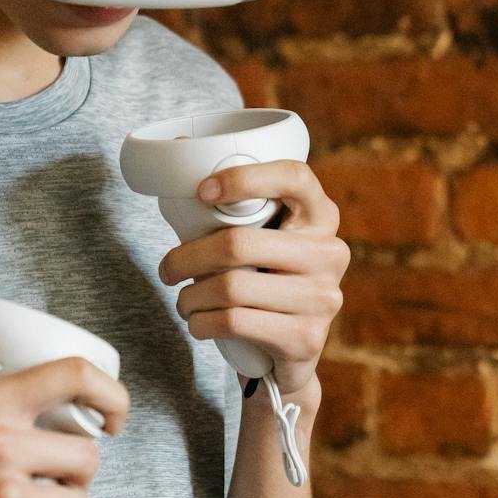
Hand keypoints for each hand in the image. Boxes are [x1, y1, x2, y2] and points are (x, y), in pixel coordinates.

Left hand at [157, 160, 348, 398]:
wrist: (286, 356)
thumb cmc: (259, 284)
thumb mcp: (255, 243)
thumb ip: (229, 207)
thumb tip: (179, 141)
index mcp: (320, 215)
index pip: (294, 176)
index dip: (244, 177)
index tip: (201, 191)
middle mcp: (331, 252)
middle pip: (240, 243)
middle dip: (187, 257)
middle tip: (167, 269)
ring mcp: (324, 298)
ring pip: (231, 287)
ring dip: (190, 298)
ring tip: (183, 302)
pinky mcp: (308, 338)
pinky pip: (236, 322)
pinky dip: (202, 324)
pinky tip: (198, 324)